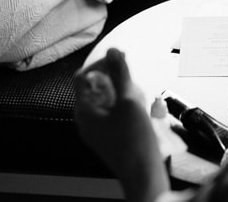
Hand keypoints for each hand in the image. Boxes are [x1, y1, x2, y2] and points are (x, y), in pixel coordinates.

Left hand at [74, 48, 169, 201]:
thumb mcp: (130, 101)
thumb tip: (113, 51)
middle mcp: (86, 120)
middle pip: (96, 87)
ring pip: (108, 100)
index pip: (84, 76)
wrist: (143, 175)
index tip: (119, 60)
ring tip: (141, 101)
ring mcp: (97, 129)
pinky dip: (128, 107)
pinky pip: (115, 113)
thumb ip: (121, 73)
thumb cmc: (135, 144)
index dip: (101, 64)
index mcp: (84, 110)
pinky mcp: (109, 136)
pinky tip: (143, 112)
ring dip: (125, 94)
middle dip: (117, 81)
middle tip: (133, 84)